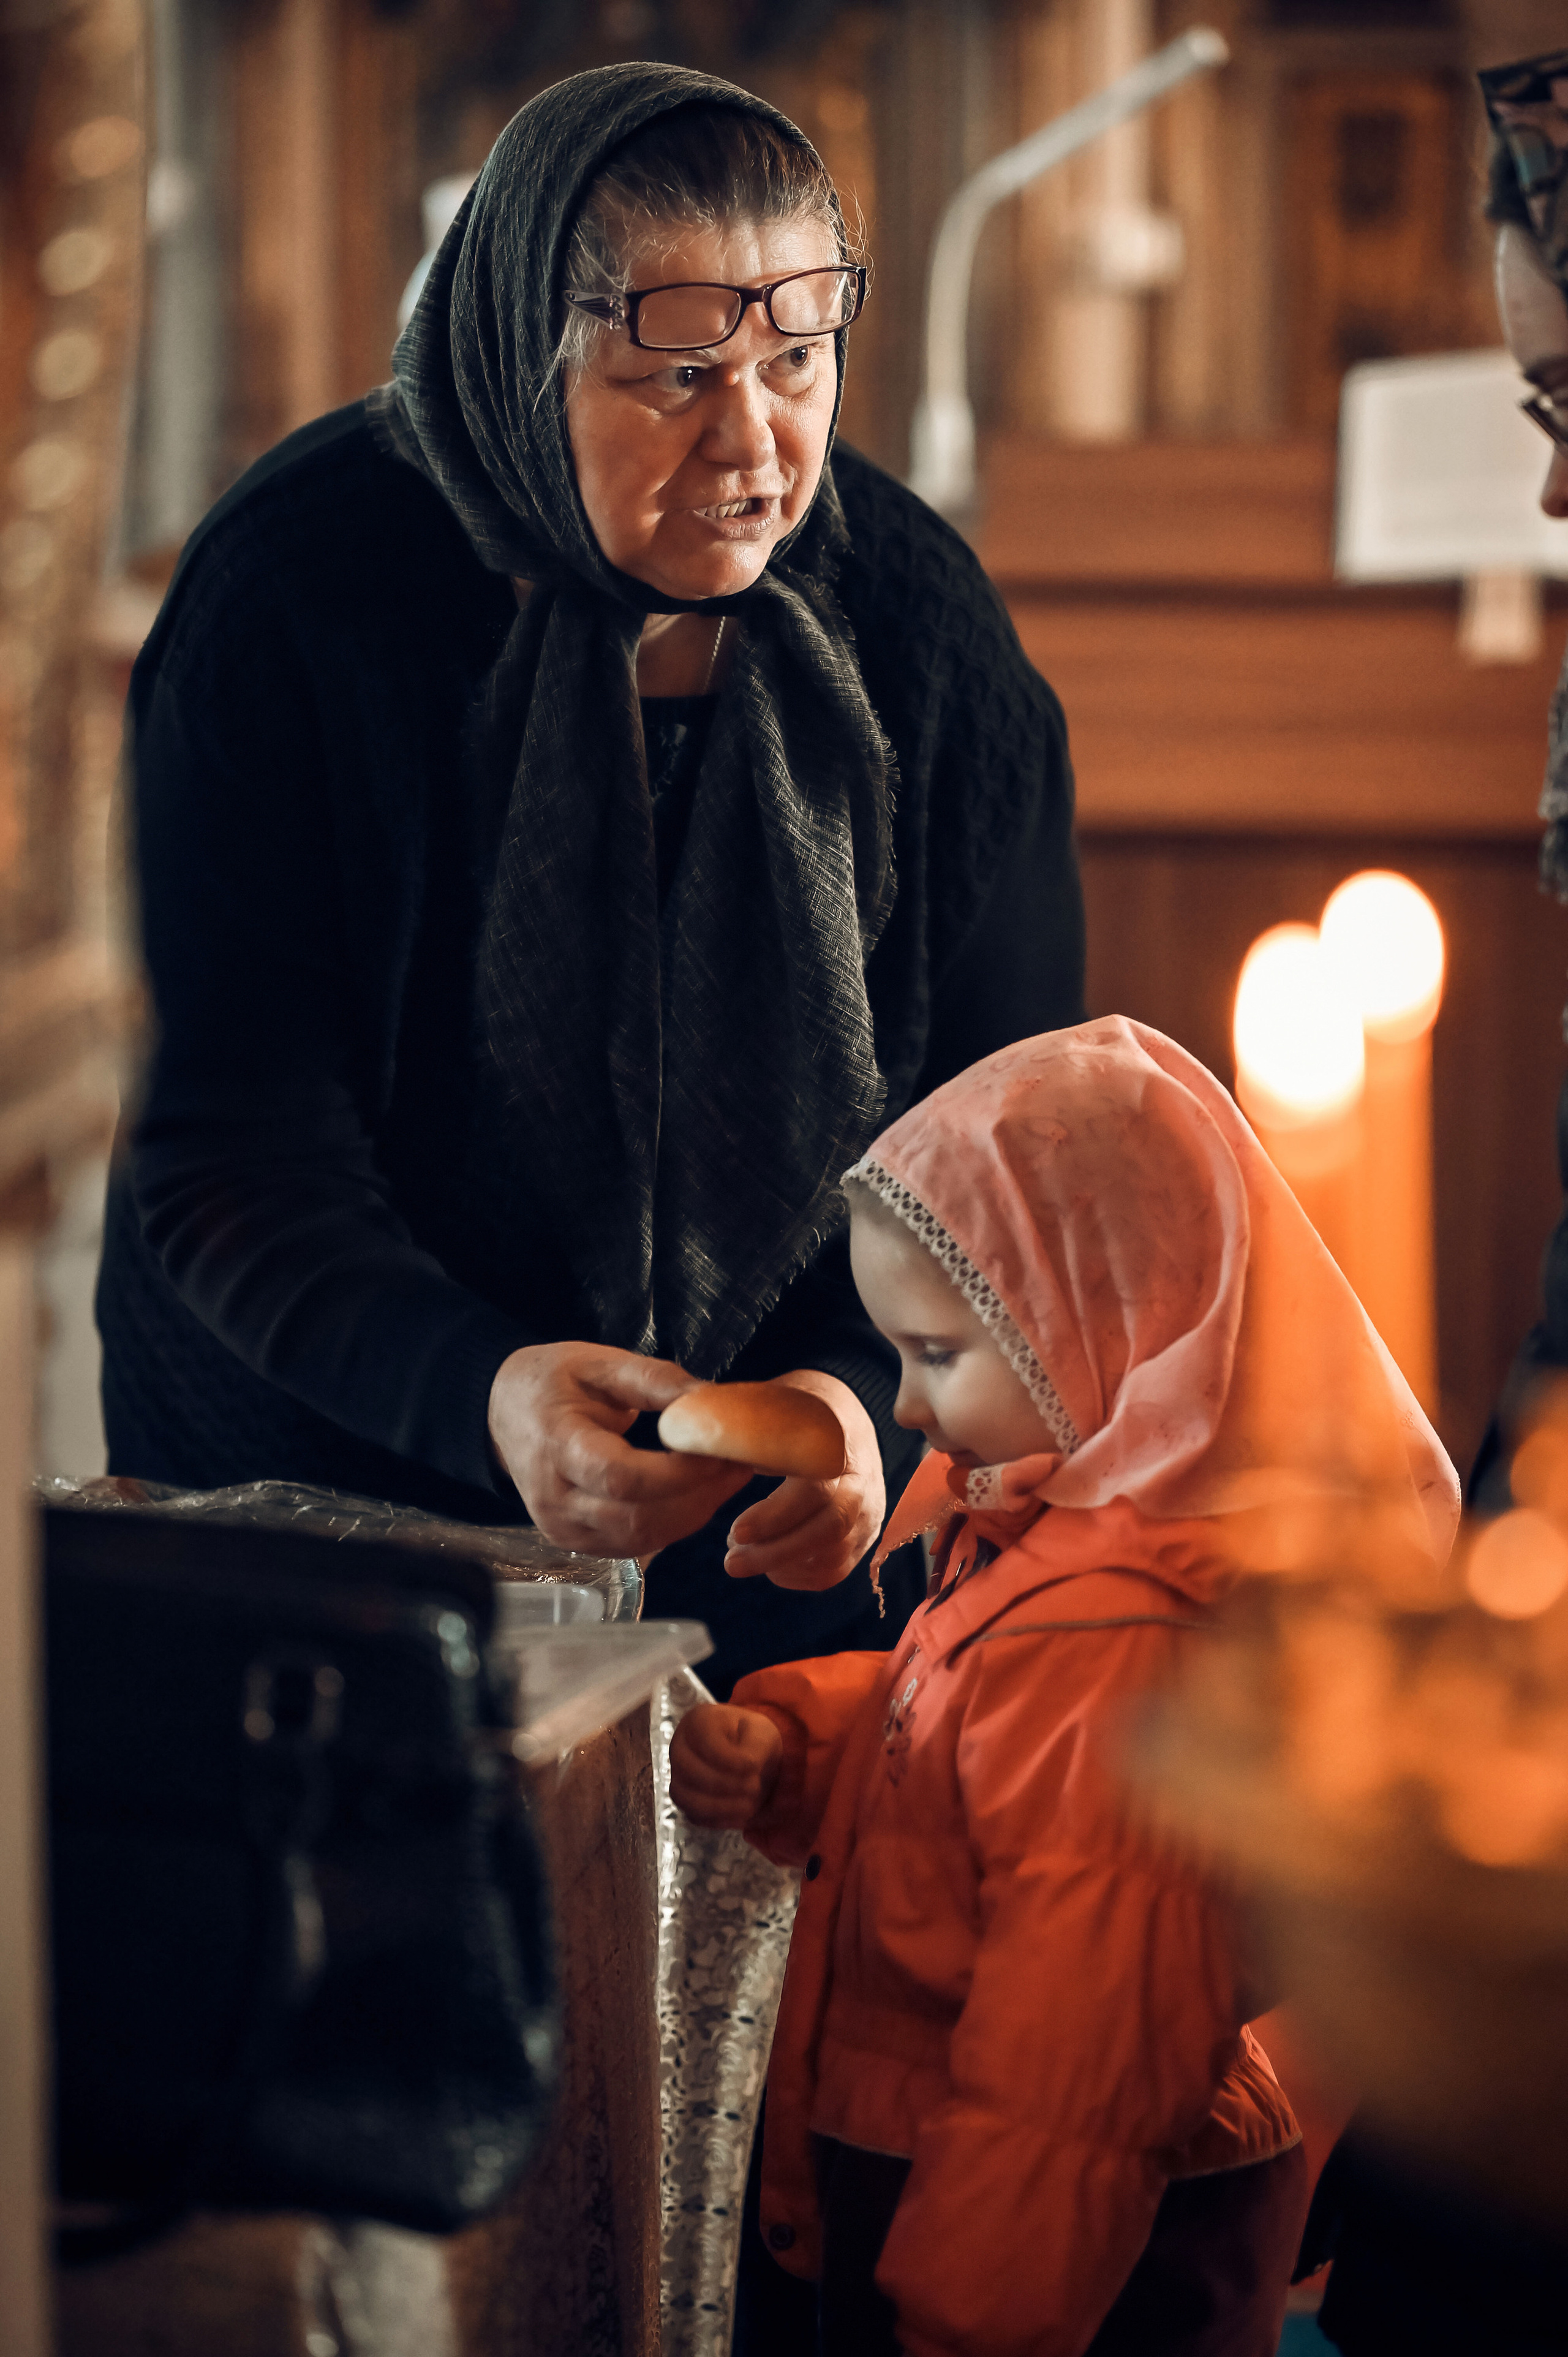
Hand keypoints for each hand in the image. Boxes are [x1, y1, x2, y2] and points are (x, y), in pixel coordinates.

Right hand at [488, 1342, 749, 1559]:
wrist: (503, 1413)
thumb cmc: (552, 1382)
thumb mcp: (600, 1362)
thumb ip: (656, 1380)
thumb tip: (712, 1400)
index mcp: (556, 1445)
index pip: (620, 1476)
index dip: (677, 1472)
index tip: (721, 1450)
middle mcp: (555, 1499)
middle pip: (637, 1517)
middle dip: (699, 1495)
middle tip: (741, 1461)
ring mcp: (564, 1529)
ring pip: (643, 1538)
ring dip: (695, 1512)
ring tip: (728, 1475)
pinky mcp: (578, 1544)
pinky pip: (637, 1545)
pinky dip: (676, 1523)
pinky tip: (699, 1493)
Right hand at [670, 1703, 783, 1828]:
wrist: (752, 1759)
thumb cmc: (754, 1739)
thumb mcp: (762, 1733)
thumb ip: (756, 1746)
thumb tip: (748, 1767)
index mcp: (697, 1720)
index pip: (703, 1740)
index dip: (728, 1758)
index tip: (754, 1766)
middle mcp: (680, 1747)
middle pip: (686, 1768)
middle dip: (722, 1783)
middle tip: (754, 1787)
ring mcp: (678, 1774)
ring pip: (682, 1796)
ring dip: (718, 1806)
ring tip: (750, 1806)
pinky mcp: (686, 1800)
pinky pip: (693, 1815)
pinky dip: (718, 1820)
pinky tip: (742, 1815)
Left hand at [723, 1371, 884, 1592]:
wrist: (844, 1416)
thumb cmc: (798, 1410)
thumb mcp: (773, 1403)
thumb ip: (741, 1422)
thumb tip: (689, 1435)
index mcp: (841, 1447)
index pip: (815, 1489)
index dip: (775, 1515)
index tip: (735, 1531)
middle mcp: (863, 1484)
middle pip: (830, 1529)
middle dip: (776, 1551)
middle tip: (730, 1561)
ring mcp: (869, 1514)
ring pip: (833, 1554)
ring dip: (784, 1564)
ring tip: (742, 1559)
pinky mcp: (863, 1536)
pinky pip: (836, 1569)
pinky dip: (801, 1575)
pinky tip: (772, 1566)